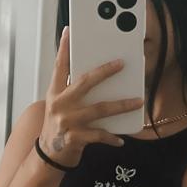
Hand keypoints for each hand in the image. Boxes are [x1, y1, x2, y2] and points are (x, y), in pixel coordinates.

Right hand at [36, 27, 143, 169]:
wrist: (48, 155)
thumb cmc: (59, 126)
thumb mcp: (60, 105)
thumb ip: (73, 91)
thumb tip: (99, 77)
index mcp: (55, 93)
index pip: (60, 66)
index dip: (64, 48)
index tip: (70, 31)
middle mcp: (60, 104)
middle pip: (85, 82)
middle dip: (105, 71)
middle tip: (121, 63)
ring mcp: (67, 121)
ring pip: (99, 108)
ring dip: (121, 105)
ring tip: (138, 101)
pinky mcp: (75, 138)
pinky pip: (100, 134)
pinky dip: (112, 137)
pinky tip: (121, 139)